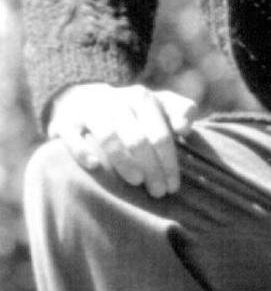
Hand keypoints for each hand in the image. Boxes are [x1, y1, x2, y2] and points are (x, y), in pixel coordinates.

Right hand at [47, 82, 197, 197]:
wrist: (86, 98)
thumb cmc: (134, 111)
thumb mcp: (161, 105)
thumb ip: (181, 111)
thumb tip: (184, 128)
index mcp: (142, 98)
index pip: (160, 135)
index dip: (169, 163)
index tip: (173, 186)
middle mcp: (116, 101)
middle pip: (138, 139)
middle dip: (151, 168)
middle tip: (158, 192)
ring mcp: (89, 110)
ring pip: (109, 137)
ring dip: (124, 162)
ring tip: (136, 182)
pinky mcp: (64, 122)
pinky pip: (71, 137)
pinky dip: (82, 151)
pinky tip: (95, 166)